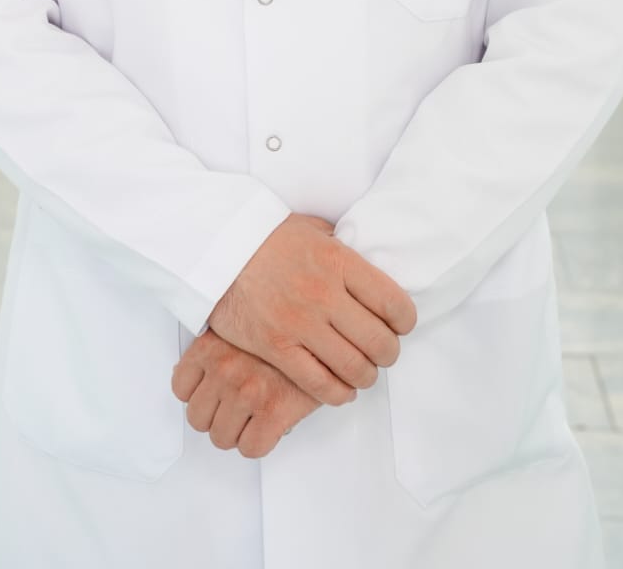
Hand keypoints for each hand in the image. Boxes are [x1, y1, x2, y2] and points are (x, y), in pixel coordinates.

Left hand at [172, 327, 320, 458]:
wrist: (327, 332)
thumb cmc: (284, 330)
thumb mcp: (241, 326)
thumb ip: (217, 348)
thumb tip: (196, 376)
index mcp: (212, 345)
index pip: (180, 388)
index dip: (198, 396)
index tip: (213, 396)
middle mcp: (225, 367)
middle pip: (198, 418)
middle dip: (217, 417)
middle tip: (237, 409)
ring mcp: (247, 390)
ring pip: (221, 437)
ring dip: (237, 432)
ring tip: (254, 417)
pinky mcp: (273, 410)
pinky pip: (250, 448)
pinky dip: (258, 442)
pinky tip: (269, 426)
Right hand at [205, 211, 416, 408]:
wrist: (217, 247)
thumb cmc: (265, 236)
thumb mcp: (312, 229)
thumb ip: (340, 248)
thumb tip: (364, 260)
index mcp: (339, 261)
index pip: (394, 303)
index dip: (405, 322)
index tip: (400, 326)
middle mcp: (325, 294)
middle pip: (379, 342)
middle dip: (388, 354)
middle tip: (383, 353)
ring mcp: (300, 323)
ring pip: (354, 367)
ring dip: (366, 376)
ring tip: (363, 372)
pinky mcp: (277, 347)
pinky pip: (318, 383)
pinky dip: (337, 393)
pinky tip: (341, 390)